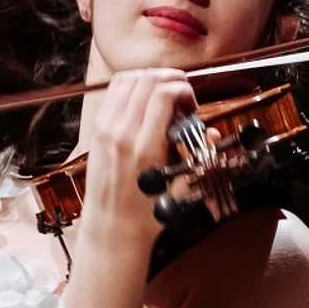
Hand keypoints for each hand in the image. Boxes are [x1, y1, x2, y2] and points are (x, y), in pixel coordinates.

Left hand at [77, 68, 194, 243]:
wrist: (112, 228)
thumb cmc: (144, 213)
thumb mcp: (179, 186)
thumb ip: (197, 155)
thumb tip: (211, 133)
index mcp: (145, 147)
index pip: (164, 93)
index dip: (184, 89)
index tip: (192, 104)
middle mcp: (121, 133)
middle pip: (146, 79)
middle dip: (170, 79)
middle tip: (183, 95)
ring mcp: (105, 128)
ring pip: (127, 79)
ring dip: (149, 79)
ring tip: (164, 94)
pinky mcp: (97, 129)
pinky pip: (113, 93)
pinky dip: (131, 87)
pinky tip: (144, 100)